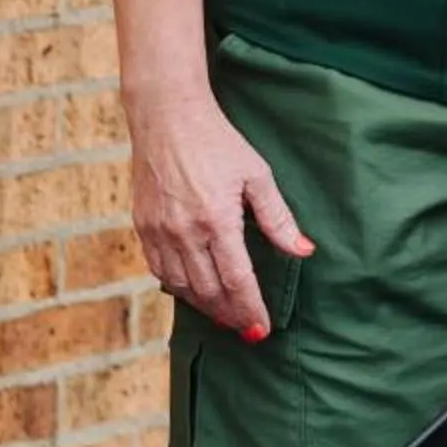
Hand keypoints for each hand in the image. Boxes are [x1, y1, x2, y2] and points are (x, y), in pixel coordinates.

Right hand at [124, 88, 312, 339]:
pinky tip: (194, 291)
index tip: (262, 329)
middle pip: (209, 291)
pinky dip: (178, 288)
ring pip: (182, 287)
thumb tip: (304, 251)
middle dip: (230, 315)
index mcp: (217, 220)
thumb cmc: (218, 142)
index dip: (251, 309)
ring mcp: (159, 231)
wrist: (167, 116)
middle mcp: (184, 232)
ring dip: (205, 307)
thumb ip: (278, 218)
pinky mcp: (142, 226)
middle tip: (246, 329)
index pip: (237, 281)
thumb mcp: (257, 175)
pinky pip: (159, 271)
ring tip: (225, 316)